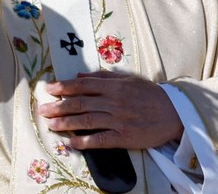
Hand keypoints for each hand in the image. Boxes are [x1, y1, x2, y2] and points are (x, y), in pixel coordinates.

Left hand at [40, 71, 184, 149]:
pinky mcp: (123, 136)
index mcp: (115, 86)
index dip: (63, 87)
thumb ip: (104, 77)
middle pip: (80, 103)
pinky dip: (84, 141)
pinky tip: (71, 142)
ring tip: (50, 125)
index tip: (48, 89)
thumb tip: (79, 75)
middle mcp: (114, 101)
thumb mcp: (129, 79)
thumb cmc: (150, 95)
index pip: (83, 85)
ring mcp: (118, 119)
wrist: (174, 112)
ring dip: (66, 123)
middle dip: (59, 106)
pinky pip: (100, 139)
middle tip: (42, 109)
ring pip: (86, 120)